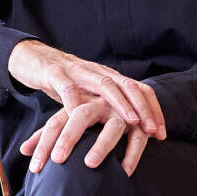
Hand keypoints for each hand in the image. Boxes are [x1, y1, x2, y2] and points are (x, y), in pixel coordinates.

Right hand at [6, 40, 165, 139]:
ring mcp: (79, 72)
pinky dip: (75, 103)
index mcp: (109, 78)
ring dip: (120, 104)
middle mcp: (99, 73)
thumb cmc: (66, 84)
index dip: (153, 110)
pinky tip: (80, 119)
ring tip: (130, 123)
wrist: (35, 60)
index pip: (139, 90)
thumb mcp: (90, 96)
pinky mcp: (56, 75)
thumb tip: (130, 135)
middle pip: (128, 87)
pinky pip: (68, 89)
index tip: (162, 134)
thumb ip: (107, 111)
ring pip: (105, 85)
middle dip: (143, 109)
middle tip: (152, 131)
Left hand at [20, 98, 153, 175]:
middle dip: (69, 137)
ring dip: (102, 145)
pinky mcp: (140, 122)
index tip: (36, 167)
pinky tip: (124, 172)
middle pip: (80, 115)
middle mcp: (98, 104)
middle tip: (58, 160)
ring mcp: (120, 112)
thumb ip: (46, 135)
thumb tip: (23, 151)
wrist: (123, 95)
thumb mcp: (68, 121)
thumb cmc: (89, 114)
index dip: (43, 143)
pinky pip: (137, 138)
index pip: (56, 122)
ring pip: (112, 126)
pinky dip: (132, 154)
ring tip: (90, 164)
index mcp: (77, 104)